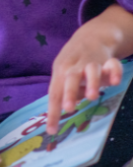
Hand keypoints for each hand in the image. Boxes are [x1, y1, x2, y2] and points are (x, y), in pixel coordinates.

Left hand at [46, 4, 132, 133]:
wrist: (92, 36)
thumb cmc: (76, 62)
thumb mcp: (65, 74)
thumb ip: (66, 91)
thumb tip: (63, 110)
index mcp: (60, 71)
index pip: (54, 93)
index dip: (52, 112)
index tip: (51, 130)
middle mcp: (74, 66)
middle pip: (69, 79)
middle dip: (69, 93)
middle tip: (68, 109)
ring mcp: (91, 61)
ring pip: (90, 70)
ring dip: (91, 82)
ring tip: (92, 96)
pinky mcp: (108, 59)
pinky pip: (112, 64)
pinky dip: (114, 71)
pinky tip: (116, 81)